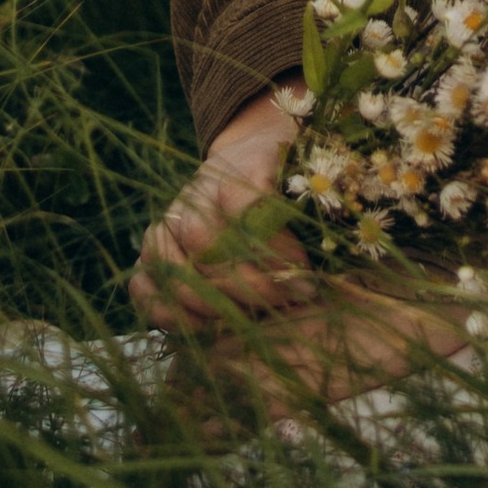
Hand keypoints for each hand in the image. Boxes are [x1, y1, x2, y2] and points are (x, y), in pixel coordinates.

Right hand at [130, 90, 309, 328]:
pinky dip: (167, 312)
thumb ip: (319, 202)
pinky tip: (204, 329)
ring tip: (249, 320)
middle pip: (207, 240)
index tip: (305, 272)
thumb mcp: (312, 176)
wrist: (251, 159)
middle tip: (286, 303)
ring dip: (212, 301)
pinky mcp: (151, 254)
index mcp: (241, 161)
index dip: (274, 247)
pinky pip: (144, 286)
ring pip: (172, 263)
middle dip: (250, 283)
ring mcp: (169, 221)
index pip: (247, 203)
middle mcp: (196, 190)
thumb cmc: (290, 176)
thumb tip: (343, 246)